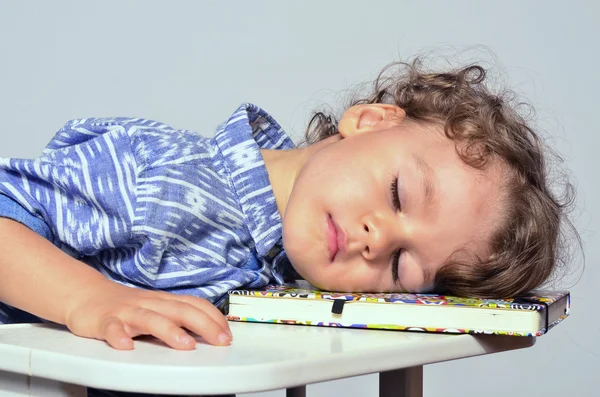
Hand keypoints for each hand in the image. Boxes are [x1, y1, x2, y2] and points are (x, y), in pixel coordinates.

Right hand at [63, 280, 231, 349]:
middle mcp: (149, 304)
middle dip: (204, 325)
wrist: (86, 295)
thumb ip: (179, 317)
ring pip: (150, 319)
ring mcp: (127, 312)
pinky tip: (126, 346)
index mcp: (164, 301)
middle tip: (221, 341)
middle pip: (180, 311)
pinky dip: (118, 336)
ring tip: (185, 344)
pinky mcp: (104, 321)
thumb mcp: (157, 308)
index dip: (214, 317)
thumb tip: (210, 330)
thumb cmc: (127, 306)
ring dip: (169, 331)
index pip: (195, 304)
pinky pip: (112, 328)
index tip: (228, 334)